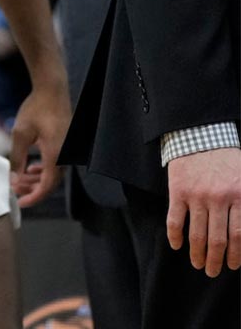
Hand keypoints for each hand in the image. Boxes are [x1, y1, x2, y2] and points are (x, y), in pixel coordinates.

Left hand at [9, 80, 69, 205]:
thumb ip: (17, 157)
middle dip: (32, 188)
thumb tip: (13, 178)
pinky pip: (56, 164)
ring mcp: (68, 151)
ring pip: (53, 173)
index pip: (47, 186)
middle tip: (13, 191)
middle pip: (50, 182)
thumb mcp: (20, 133)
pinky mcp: (66, 145)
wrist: (52, 91)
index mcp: (56, 155)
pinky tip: (31, 169)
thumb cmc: (36, 109)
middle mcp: (66, 156)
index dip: (34, 197)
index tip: (19, 202)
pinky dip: (43, 170)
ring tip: (18, 181)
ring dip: (36, 179)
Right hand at [166, 146, 240, 275]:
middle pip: (218, 239)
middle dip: (216, 260)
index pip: (239, 235)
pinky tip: (176, 246)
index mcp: (240, 195)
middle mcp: (219, 198)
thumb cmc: (227, 159)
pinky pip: (175, 219)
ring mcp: (197, 196)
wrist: (199, 136)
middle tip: (213, 271)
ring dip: (197, 253)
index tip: (232, 265)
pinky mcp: (178, 191)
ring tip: (197, 264)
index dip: (236, 254)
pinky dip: (175, 235)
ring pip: (197, 233)